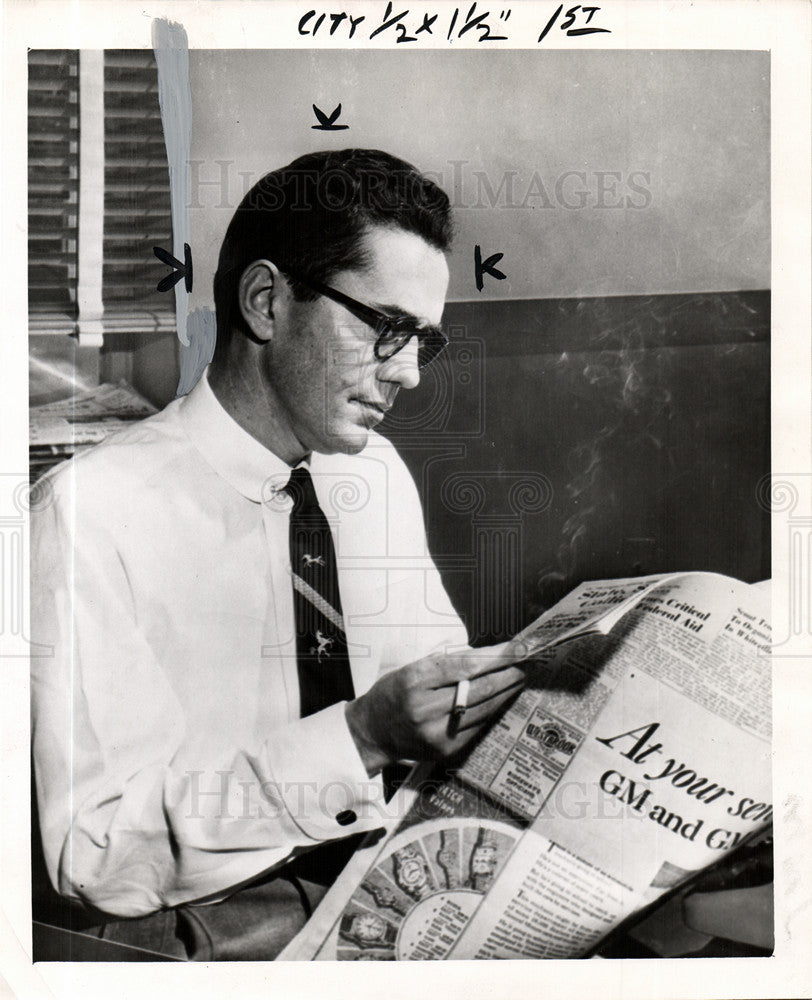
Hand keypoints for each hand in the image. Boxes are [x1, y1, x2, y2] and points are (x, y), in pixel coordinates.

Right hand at [345, 639, 527, 776]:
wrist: (373, 732)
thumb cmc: (393, 692)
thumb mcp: (411, 667)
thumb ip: (445, 662)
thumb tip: (486, 656)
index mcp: (414, 681)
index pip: (464, 666)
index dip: (495, 657)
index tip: (516, 648)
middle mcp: (425, 709)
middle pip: (479, 689)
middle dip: (507, 674)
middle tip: (525, 662)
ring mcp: (436, 733)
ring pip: (483, 709)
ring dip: (505, 693)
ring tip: (518, 678)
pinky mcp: (446, 750)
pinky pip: (478, 726)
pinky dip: (493, 710)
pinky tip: (501, 699)